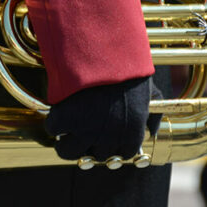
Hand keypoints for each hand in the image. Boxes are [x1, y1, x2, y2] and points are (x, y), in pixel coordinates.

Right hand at [45, 76, 161, 161]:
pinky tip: (58, 115)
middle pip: (96, 156)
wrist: (104, 51)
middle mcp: (109, 137)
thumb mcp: (151, 93)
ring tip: (64, 136)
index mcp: (131, 133)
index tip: (106, 141)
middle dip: (91, 146)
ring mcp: (85, 130)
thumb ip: (153, 116)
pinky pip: (53, 130)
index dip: (113, 148)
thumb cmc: (129, 69)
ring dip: (66, 145)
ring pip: (69, 152)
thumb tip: (151, 132)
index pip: (123, 155)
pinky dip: (53, 124)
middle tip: (84, 135)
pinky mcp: (64, 119)